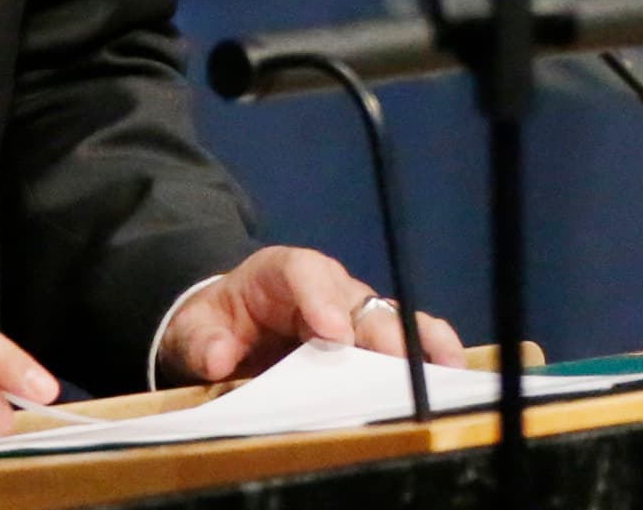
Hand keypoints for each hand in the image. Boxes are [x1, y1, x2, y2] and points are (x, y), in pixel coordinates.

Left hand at [158, 244, 467, 384]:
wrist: (227, 326)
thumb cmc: (216, 322)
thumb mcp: (192, 329)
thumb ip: (202, 341)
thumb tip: (219, 357)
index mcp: (279, 273)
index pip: (304, 272)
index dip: (321, 298)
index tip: (332, 334)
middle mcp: (326, 288)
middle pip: (357, 299)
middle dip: (373, 330)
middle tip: (387, 362)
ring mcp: (352, 313)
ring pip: (387, 319)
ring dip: (412, 342)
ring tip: (441, 366)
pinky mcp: (367, 340)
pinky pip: (405, 339)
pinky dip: (428, 351)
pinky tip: (450, 370)